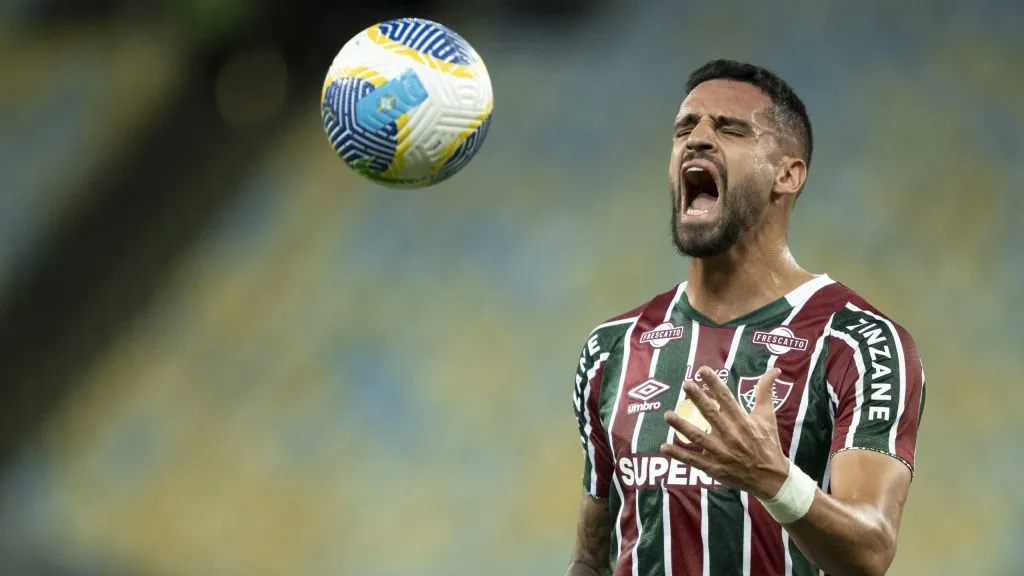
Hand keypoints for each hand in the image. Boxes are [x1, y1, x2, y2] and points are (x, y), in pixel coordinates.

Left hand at [660, 367, 790, 499]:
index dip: (714, 383)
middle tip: (685, 384)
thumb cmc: (767, 443)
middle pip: (711, 414)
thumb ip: (766, 392)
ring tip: (668, 415)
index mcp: (743, 421)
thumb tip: (775, 370)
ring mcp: (721, 453)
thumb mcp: (768, 416)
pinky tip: (664, 447)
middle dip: (697, 399)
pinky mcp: (715, 468)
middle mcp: (731, 435)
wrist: (771, 478)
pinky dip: (679, 455)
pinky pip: (694, 461)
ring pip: (699, 438)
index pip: (727, 398)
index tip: (702, 370)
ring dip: (682, 426)